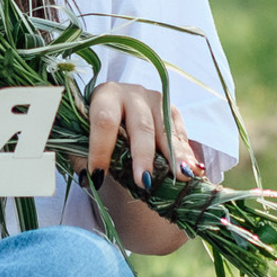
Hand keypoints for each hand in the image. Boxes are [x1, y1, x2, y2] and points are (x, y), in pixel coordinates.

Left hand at [86, 82, 205, 193]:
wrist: (119, 110)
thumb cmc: (99, 128)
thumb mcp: (84, 136)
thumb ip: (83, 153)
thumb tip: (88, 178)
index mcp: (105, 96)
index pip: (104, 121)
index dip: (101, 148)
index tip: (99, 175)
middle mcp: (132, 94)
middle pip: (140, 125)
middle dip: (142, 155)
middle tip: (144, 182)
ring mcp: (156, 100)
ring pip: (165, 130)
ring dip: (175, 156)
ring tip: (182, 176)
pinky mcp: (172, 111)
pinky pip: (180, 134)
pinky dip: (186, 154)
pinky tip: (193, 171)